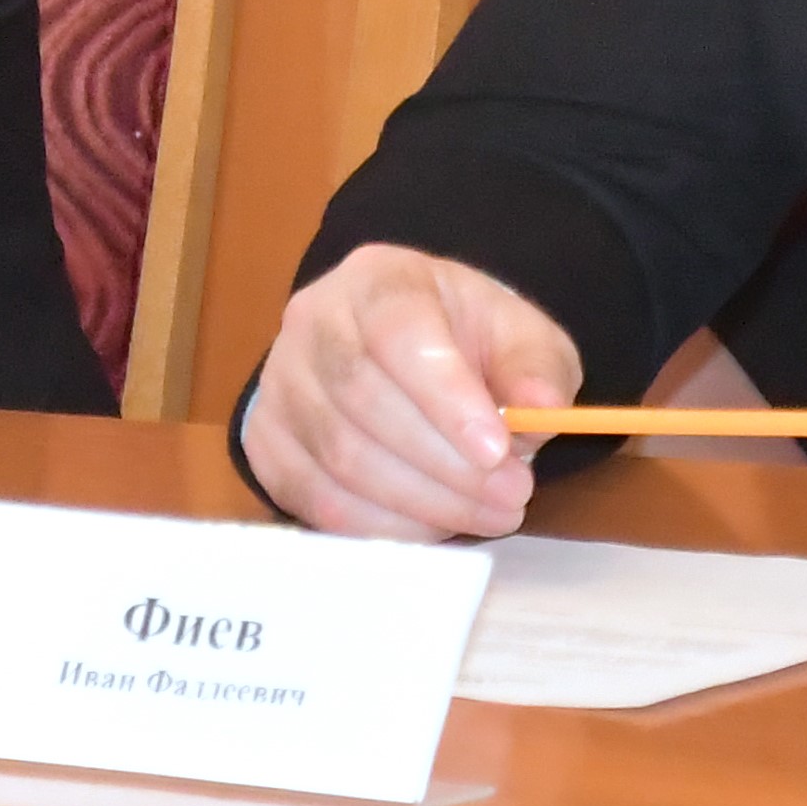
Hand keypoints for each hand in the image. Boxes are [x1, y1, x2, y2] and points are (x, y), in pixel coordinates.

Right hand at [242, 245, 581, 540]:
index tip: (498, 451)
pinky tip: (433, 526)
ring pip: (339, 456)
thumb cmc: (461, 342)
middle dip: (446, 464)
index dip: (445, 396)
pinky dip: (379, 526)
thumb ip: (535, 366)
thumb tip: (541, 407)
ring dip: (421, 502)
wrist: (396, 353)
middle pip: (363, 398)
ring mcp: (280, 382)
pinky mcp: (266, 440)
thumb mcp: (517, 336)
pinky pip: (313, 497)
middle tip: (513, 498)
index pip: (398, 331)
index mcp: (377, 279)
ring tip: (488, 515)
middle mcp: (314, 320)